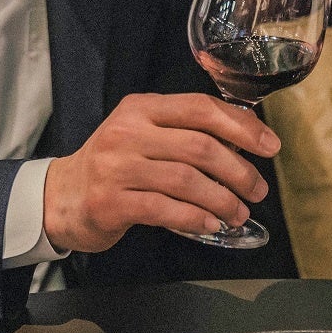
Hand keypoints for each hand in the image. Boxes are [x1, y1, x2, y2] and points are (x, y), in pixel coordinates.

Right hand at [43, 93, 277, 252]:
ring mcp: (116, 168)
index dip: (242, 126)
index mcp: (142, 109)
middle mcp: (128, 133)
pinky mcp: (110, 203)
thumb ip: (186, 133)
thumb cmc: (115, 167)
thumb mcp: (144, 135)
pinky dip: (196, 218)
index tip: (270, 146)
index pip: (200, 108)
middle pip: (199, 147)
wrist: (61, 197)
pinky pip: (165, 210)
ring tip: (239, 213)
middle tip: (257, 190)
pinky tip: (210, 224)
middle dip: (239, 171)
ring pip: (186, 181)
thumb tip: (247, 141)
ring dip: (223, 200)